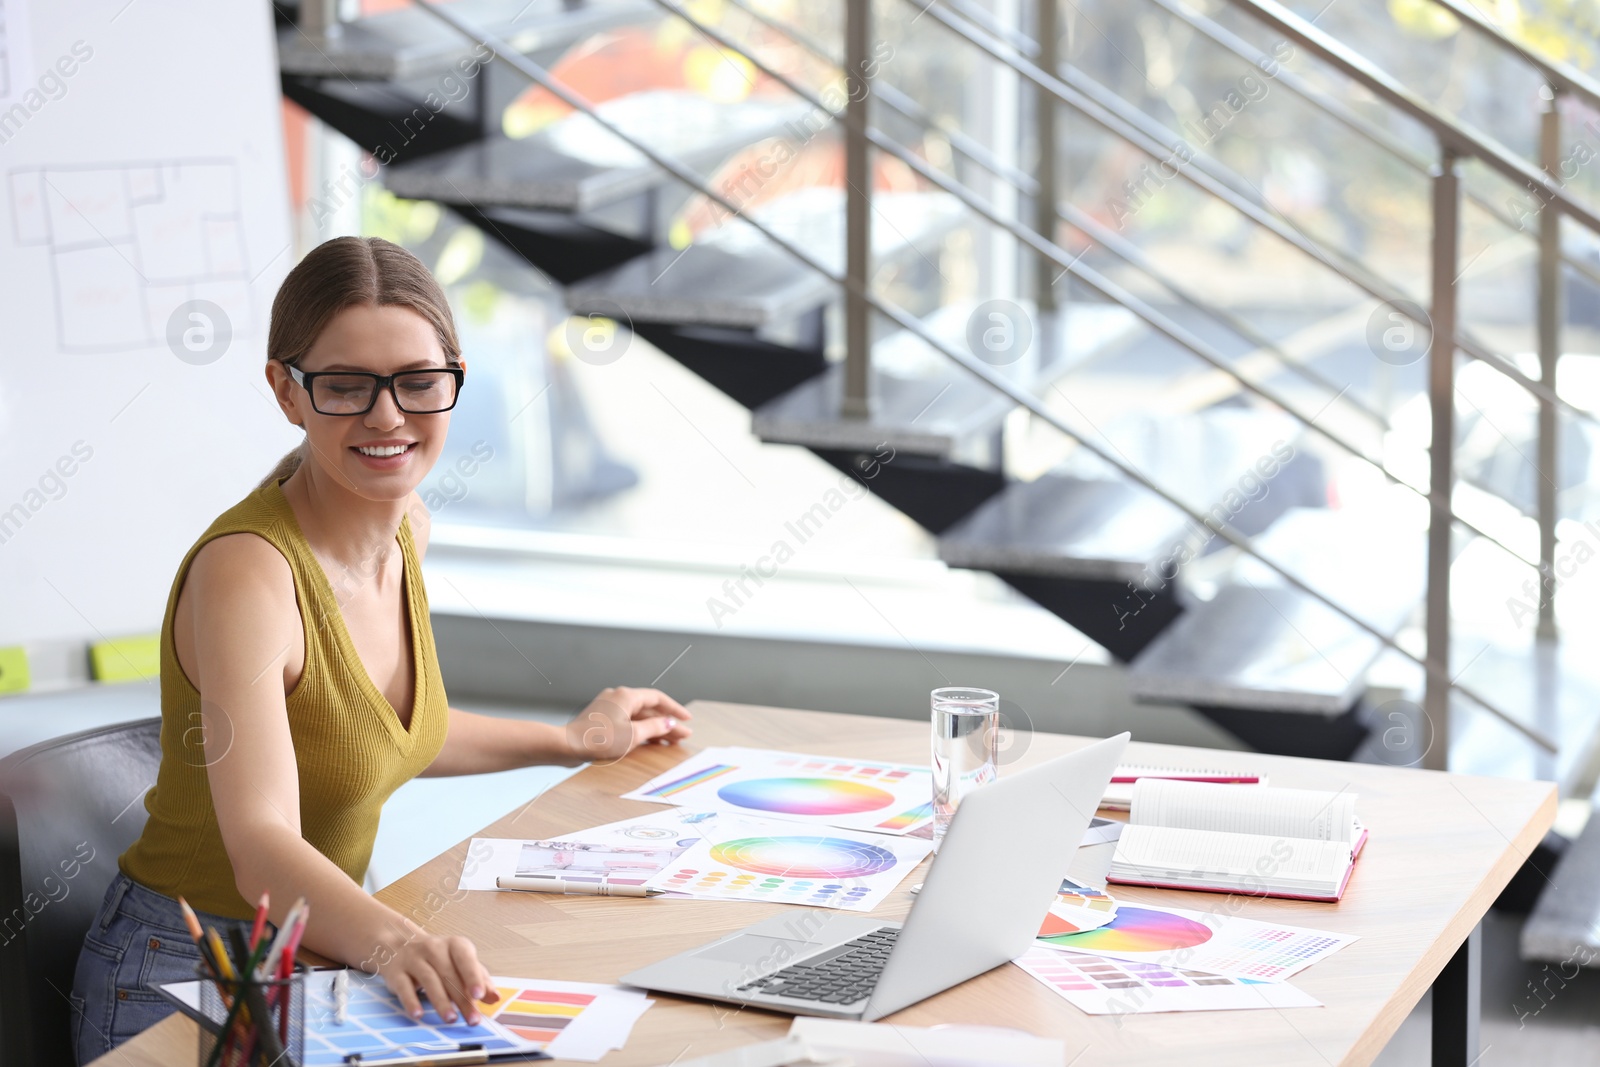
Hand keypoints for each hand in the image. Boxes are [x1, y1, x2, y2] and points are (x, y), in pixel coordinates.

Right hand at [378, 931, 497, 1024]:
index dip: (472, 976)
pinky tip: (418, 1015)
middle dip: (461, 999)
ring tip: (451, 1019)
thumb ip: (479, 979)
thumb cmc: (438, 958)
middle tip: (471, 1019)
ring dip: (441, 1001)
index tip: (479, 995)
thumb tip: (495, 998)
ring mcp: (413, 959)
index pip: (465, 959)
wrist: (399, 945)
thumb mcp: (461, 963)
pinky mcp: (396, 972)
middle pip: (449, 974)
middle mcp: (433, 948)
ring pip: (428, 980)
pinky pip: (403, 987)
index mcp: (454, 945)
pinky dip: (411, 1001)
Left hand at [565, 686, 692, 763]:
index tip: (687, 720)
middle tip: (682, 736)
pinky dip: (639, 730)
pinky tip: (648, 741)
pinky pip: (627, 721)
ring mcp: (608, 707)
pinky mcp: (601, 718)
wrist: (567, 746)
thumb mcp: (633, 735)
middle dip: (666, 723)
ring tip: (669, 742)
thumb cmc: (599, 740)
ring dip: (653, 728)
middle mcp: (618, 697)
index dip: (674, 709)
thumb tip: (669, 723)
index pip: (658, 699)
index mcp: (626, 696)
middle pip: (648, 709)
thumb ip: (654, 727)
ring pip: (637, 716)